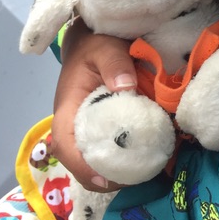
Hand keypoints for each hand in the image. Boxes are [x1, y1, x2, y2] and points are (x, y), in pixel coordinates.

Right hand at [50, 19, 136, 190]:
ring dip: (120, 172)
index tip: (106, 178)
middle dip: (106, 178)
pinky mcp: (103, 130)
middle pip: (82, 165)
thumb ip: (114, 63)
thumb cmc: (96, 45)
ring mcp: (88, 132)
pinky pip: (112, 151)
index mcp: (67, 111)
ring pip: (97, 163)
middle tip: (138, 178)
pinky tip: (152, 157)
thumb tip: (125, 87)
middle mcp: (75, 127)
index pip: (66, 147)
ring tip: (149, 171)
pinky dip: (129, 159)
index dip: (83, 167)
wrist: (94, 42)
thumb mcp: (104, 48)